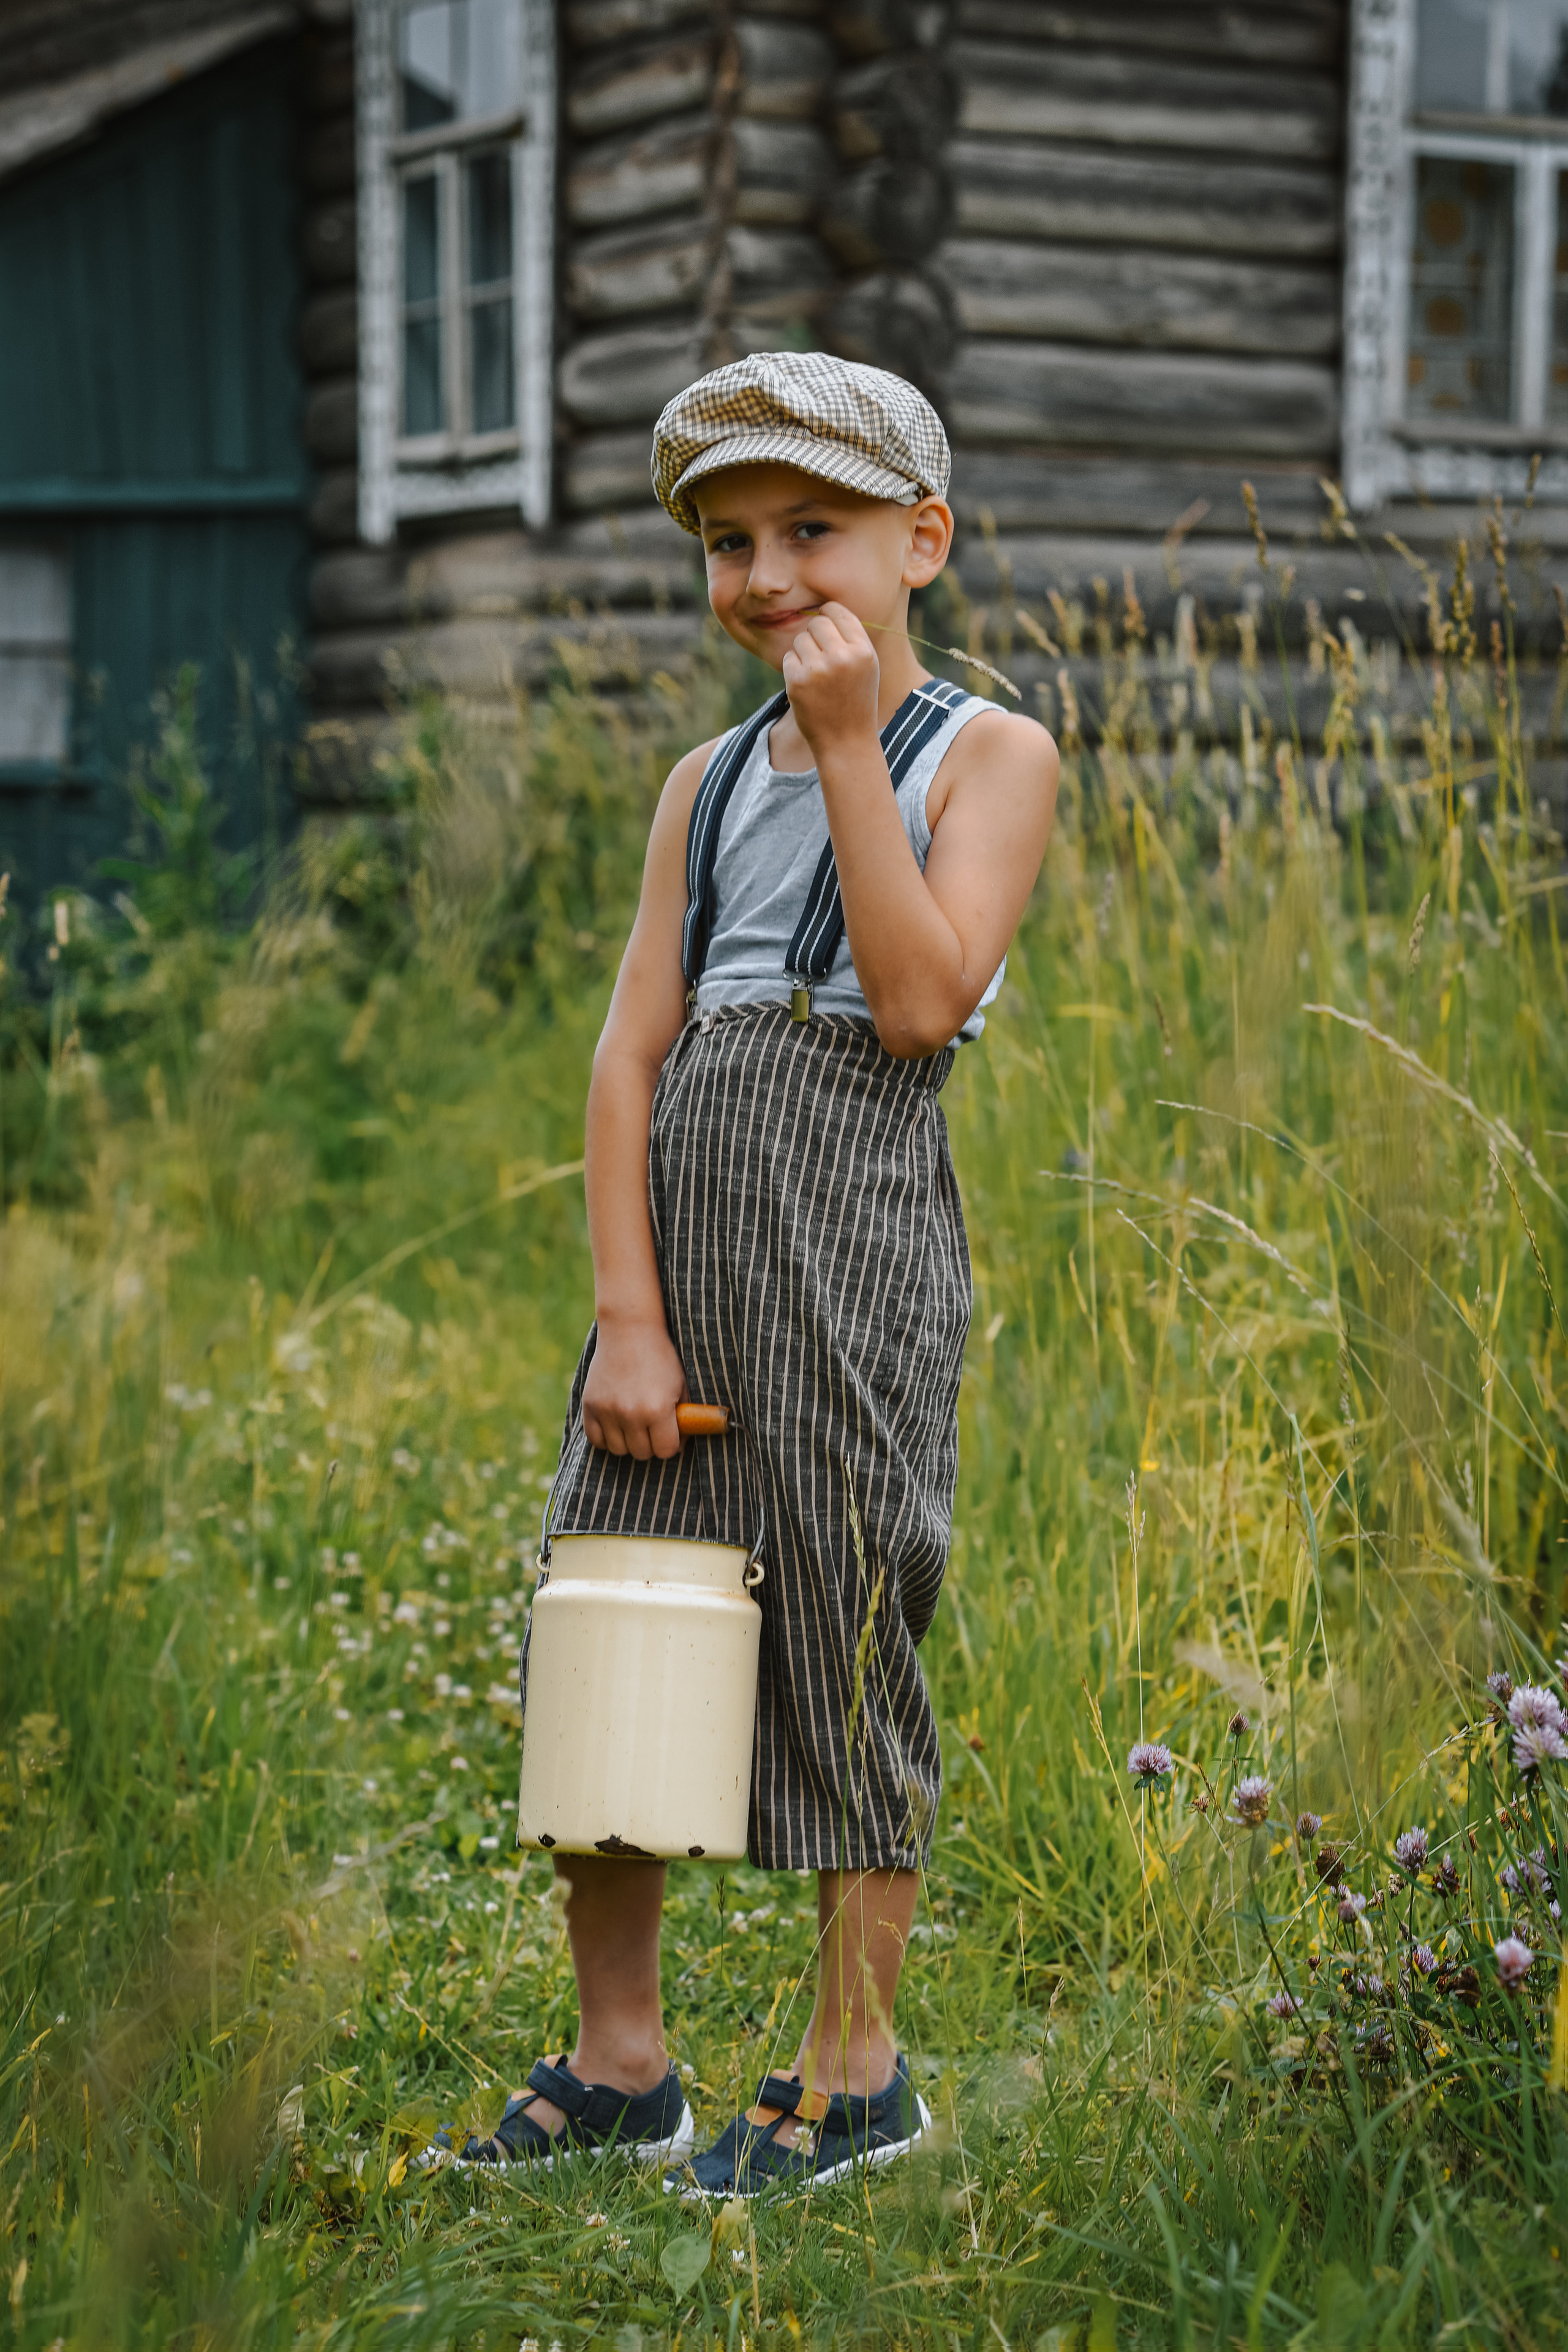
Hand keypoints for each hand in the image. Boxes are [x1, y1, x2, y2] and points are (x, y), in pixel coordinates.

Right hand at [582, 1312, 686, 1458]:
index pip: (666, 1451)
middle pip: (642, 1453)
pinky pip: (596, 1439)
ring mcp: (607, 1410)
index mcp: (657, 1409)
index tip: (671, 1434)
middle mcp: (630, 1413)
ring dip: (628, 1442)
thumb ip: (683, 1418)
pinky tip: (616, 1424)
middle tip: (653, 1427)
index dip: (672, 1445)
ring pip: (618, 1450)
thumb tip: (679, 1447)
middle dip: (651, 1443)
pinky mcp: (589, 1405)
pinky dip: (606, 1437)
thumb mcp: (680, 1385)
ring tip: (634, 1424)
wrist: (629, 1329)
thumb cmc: (660, 1357)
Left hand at [781, 603, 879, 762]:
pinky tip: (807, 685)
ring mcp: (818, 670)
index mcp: (863, 651)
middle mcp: (842, 657)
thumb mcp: (867, 666)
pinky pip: (789, 657)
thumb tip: (823, 610)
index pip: (838, 612)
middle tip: (821, 655)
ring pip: (800, 639)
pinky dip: (794, 668)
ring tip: (817, 674)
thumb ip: (851, 638)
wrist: (846, 742)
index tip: (825, 623)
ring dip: (804, 652)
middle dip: (816, 635)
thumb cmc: (856, 700)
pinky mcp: (797, 681)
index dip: (828, 614)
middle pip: (817, 622)